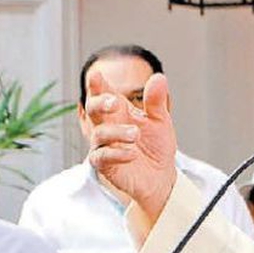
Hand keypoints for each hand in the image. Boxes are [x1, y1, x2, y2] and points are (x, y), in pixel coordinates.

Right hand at [86, 70, 177, 219]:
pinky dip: (116, 153)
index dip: (97, 84)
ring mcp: (104, 145)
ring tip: (136, 135)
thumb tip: (158, 78)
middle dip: (100, 103)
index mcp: (119, 111)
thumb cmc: (155, 147)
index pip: (103, 93)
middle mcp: (108, 125)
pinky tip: (131, 154)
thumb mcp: (160, 121)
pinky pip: (101, 156)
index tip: (96, 75)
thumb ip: (156, 101)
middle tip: (115, 103)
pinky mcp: (104, 165)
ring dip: (116, 132)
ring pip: (99, 133)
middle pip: (93, 109)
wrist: (161, 177)